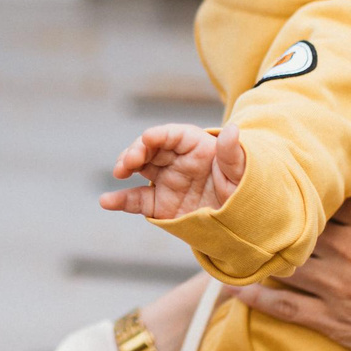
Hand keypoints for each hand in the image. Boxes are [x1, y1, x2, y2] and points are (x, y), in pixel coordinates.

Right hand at [103, 124, 244, 219]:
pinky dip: (120, 200)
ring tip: (119, 172)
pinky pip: (136, 199)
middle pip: (150, 148)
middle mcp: (176, 160)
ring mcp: (165, 181)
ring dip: (125, 166)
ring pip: (138, 168)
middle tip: (129, 162)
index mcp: (195, 146)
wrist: (242, 220)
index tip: (147, 139)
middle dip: (136, 150)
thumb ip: (232, 153)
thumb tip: (233, 130)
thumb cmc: (243, 188)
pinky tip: (106, 201)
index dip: (159, 135)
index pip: (173, 135)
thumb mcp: (242, 172)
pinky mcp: (159, 203)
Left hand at [240, 121, 350, 350]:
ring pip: (281, 259)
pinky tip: (233, 287)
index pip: (330, 190)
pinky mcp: (330, 321)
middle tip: (251, 202)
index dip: (314, 183)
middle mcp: (348, 248)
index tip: (298, 175)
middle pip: (298, 220)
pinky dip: (254, 295)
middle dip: (278, 211)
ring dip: (258, 248)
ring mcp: (335, 286)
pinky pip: (281, 305)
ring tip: (234, 239)